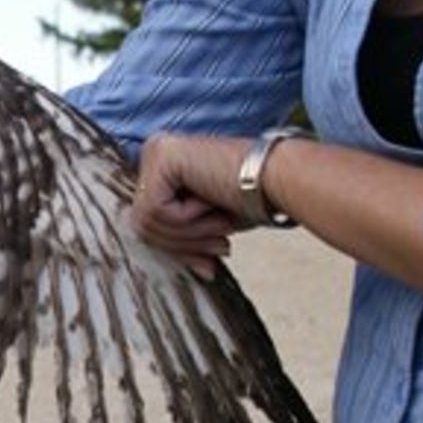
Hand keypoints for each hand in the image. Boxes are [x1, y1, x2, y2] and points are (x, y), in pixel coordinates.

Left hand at [132, 133, 251, 279]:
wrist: (281, 181)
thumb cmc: (253, 199)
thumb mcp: (207, 226)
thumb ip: (185, 240)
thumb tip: (192, 271)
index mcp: (161, 167)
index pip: (148, 221)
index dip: (176, 250)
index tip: (206, 267)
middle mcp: (154, 152)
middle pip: (142, 223)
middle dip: (181, 246)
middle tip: (221, 250)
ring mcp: (156, 151)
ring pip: (147, 220)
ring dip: (188, 235)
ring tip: (222, 227)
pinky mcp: (163, 156)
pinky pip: (156, 209)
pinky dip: (186, 219)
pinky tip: (212, 204)